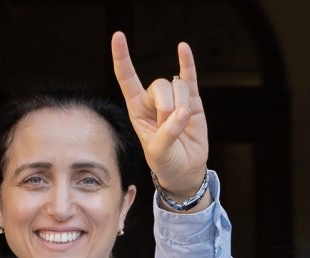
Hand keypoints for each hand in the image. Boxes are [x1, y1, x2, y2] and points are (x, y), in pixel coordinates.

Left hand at [111, 30, 207, 198]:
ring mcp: (173, 98)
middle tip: (169, 126)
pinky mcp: (192, 100)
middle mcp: (153, 100)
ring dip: (181, 105)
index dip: (122, 58)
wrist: (185, 169)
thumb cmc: (165, 161)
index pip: (127, 79)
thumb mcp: (159, 153)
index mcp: (137, 109)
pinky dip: (188, 63)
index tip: (118, 36)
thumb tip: (183, 111)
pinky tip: (183, 48)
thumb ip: (167, 133)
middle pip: (159, 85)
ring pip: (178, 86)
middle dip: (166, 107)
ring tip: (181, 124)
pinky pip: (189, 77)